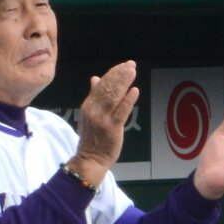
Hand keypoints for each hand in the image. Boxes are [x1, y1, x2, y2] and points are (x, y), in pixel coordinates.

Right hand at [67, 60, 139, 186]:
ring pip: (114, 97)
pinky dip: (128, 101)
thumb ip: (94, 96)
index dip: (113, 74)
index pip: (100, 85)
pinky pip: (121, 112)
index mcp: (88, 105)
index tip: (123, 65)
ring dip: (124, 83)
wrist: (90, 159)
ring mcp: (103, 119)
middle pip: (108, 88)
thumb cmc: (92, 137)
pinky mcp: (112, 128)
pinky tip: (135, 91)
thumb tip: (95, 78)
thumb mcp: (89, 114)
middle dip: (120, 75)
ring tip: (132, 72)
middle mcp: (94, 110)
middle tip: (131, 65)